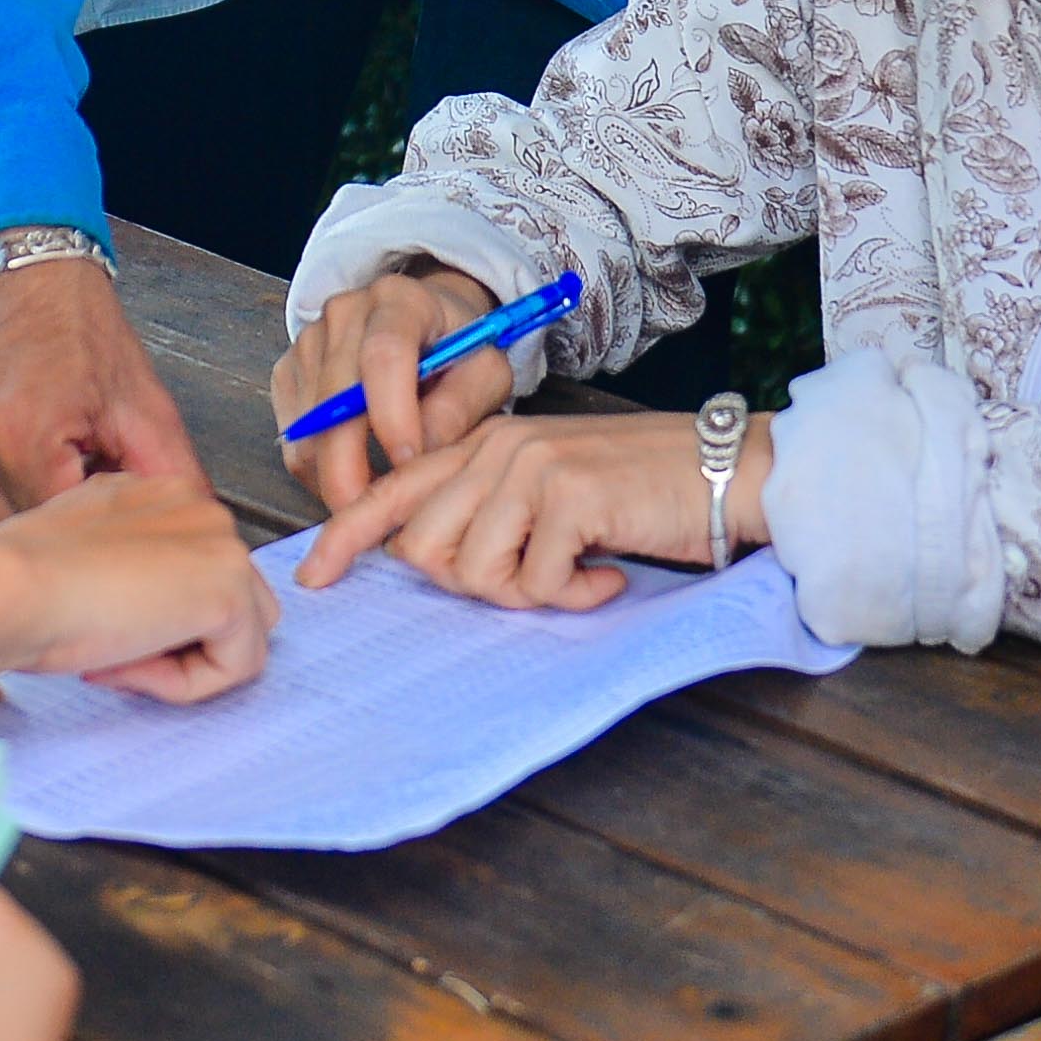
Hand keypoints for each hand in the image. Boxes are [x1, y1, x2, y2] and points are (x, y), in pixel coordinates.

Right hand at [0, 253, 199, 527]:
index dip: (81, 519)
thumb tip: (201, 540)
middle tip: (59, 464)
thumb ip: (171, 479)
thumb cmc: (73, 325)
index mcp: (18, 432)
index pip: (54, 537)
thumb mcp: (139, 400)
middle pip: (3, 532)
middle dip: (38, 510)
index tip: (90, 485)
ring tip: (18, 446)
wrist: (6, 257)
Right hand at [0, 469, 276, 700]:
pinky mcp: (231, 594)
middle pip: (230, 604)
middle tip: (106, 652)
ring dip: (179, 664)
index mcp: (161, 493)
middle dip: (178, 642)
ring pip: (237, 638)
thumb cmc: (19, 581)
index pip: (194, 573)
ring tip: (114, 657)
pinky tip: (126, 662)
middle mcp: (201, 506)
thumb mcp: (80, 558)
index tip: (95, 630)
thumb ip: (125, 570)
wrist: (8, 587)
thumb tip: (148, 616)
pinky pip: (233, 668)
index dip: (150, 621)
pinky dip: (181, 686)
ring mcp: (223, 546)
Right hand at [268, 260, 504, 513]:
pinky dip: (319, 471)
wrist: (426, 323)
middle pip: (333, 399)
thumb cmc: (459, 349)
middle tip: (377, 515)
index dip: (393, 415)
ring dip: (336, 477)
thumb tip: (421, 451)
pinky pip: (294, 439)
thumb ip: (461, 407)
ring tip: (376, 497)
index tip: (410, 463)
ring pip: (308, 429)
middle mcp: (345, 313)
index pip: (384, 355)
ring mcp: (309, 341)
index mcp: (400, 301)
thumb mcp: (486, 372)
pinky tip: (356, 475)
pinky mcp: (288, 372)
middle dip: (351, 469)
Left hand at [298, 409, 765, 611]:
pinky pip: (536, 585)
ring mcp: (529, 468)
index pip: (393, 490)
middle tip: (537, 577)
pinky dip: (574, 595)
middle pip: (424, 551)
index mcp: (485, 444)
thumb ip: (491, 513)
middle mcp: (497, 448)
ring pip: (473, 574)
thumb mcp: (551, 491)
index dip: (345, 538)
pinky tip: (609, 572)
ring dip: (528, 593)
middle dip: (474, 585)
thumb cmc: (641, 489)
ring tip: (579, 571)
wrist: (727, 470)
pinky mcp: (568, 497)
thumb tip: (431, 563)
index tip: (313, 577)